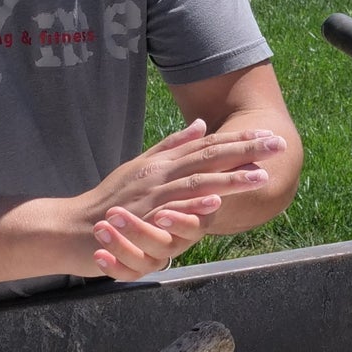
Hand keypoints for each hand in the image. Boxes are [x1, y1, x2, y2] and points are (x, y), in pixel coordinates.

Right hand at [70, 119, 287, 280]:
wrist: (72, 227)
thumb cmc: (109, 200)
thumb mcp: (140, 166)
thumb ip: (171, 147)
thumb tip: (200, 124)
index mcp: (163, 163)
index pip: (207, 146)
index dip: (239, 139)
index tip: (268, 133)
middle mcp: (160, 174)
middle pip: (208, 159)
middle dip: (246, 151)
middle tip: (278, 145)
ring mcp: (151, 197)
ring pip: (195, 184)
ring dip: (229, 179)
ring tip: (260, 175)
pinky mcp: (142, 220)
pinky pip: (171, 213)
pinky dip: (194, 208)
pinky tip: (217, 205)